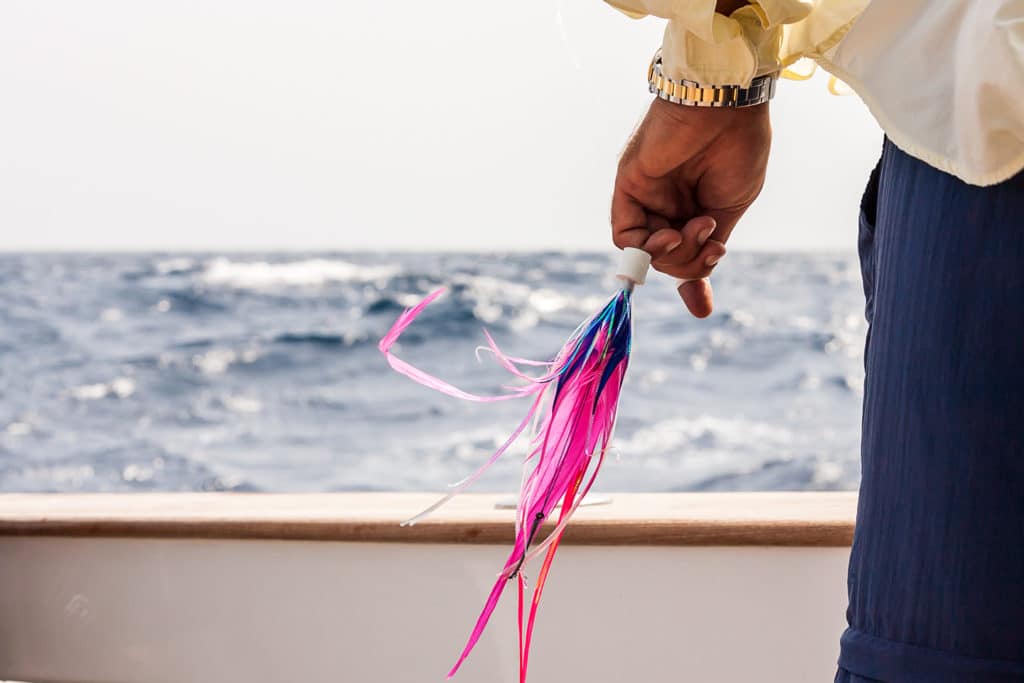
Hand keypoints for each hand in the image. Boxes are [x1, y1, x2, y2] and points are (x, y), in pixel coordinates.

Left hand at [611, 97, 770, 316]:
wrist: (728, 106)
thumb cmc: (738, 148)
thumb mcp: (729, 208)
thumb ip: (708, 247)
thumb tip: (701, 282)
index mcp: (694, 206)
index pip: (684, 254)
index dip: (692, 283)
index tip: (701, 309)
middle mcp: (666, 204)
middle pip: (667, 259)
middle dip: (692, 264)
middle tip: (714, 245)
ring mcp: (646, 196)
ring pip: (647, 252)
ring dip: (674, 256)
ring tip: (698, 230)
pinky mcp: (628, 186)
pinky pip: (625, 236)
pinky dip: (646, 249)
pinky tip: (671, 236)